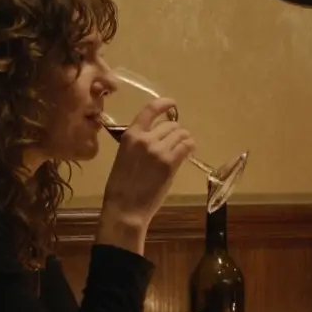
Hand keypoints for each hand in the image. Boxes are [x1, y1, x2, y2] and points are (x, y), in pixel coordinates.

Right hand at [101, 97, 195, 229]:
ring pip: (181, 134)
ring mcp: (159, 150)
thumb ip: (139, 143)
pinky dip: (190, 147)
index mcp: (130, 135)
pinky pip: (187, 146)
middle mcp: (146, 139)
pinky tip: (189, 152)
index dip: (164, 104)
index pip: (149, 110)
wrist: (125, 208)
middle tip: (176, 142)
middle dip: (176, 132)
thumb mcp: (124, 156)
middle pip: (170, 125)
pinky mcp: (170, 163)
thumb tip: (157, 136)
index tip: (172, 103)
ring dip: (184, 139)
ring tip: (183, 148)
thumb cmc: (121, 185)